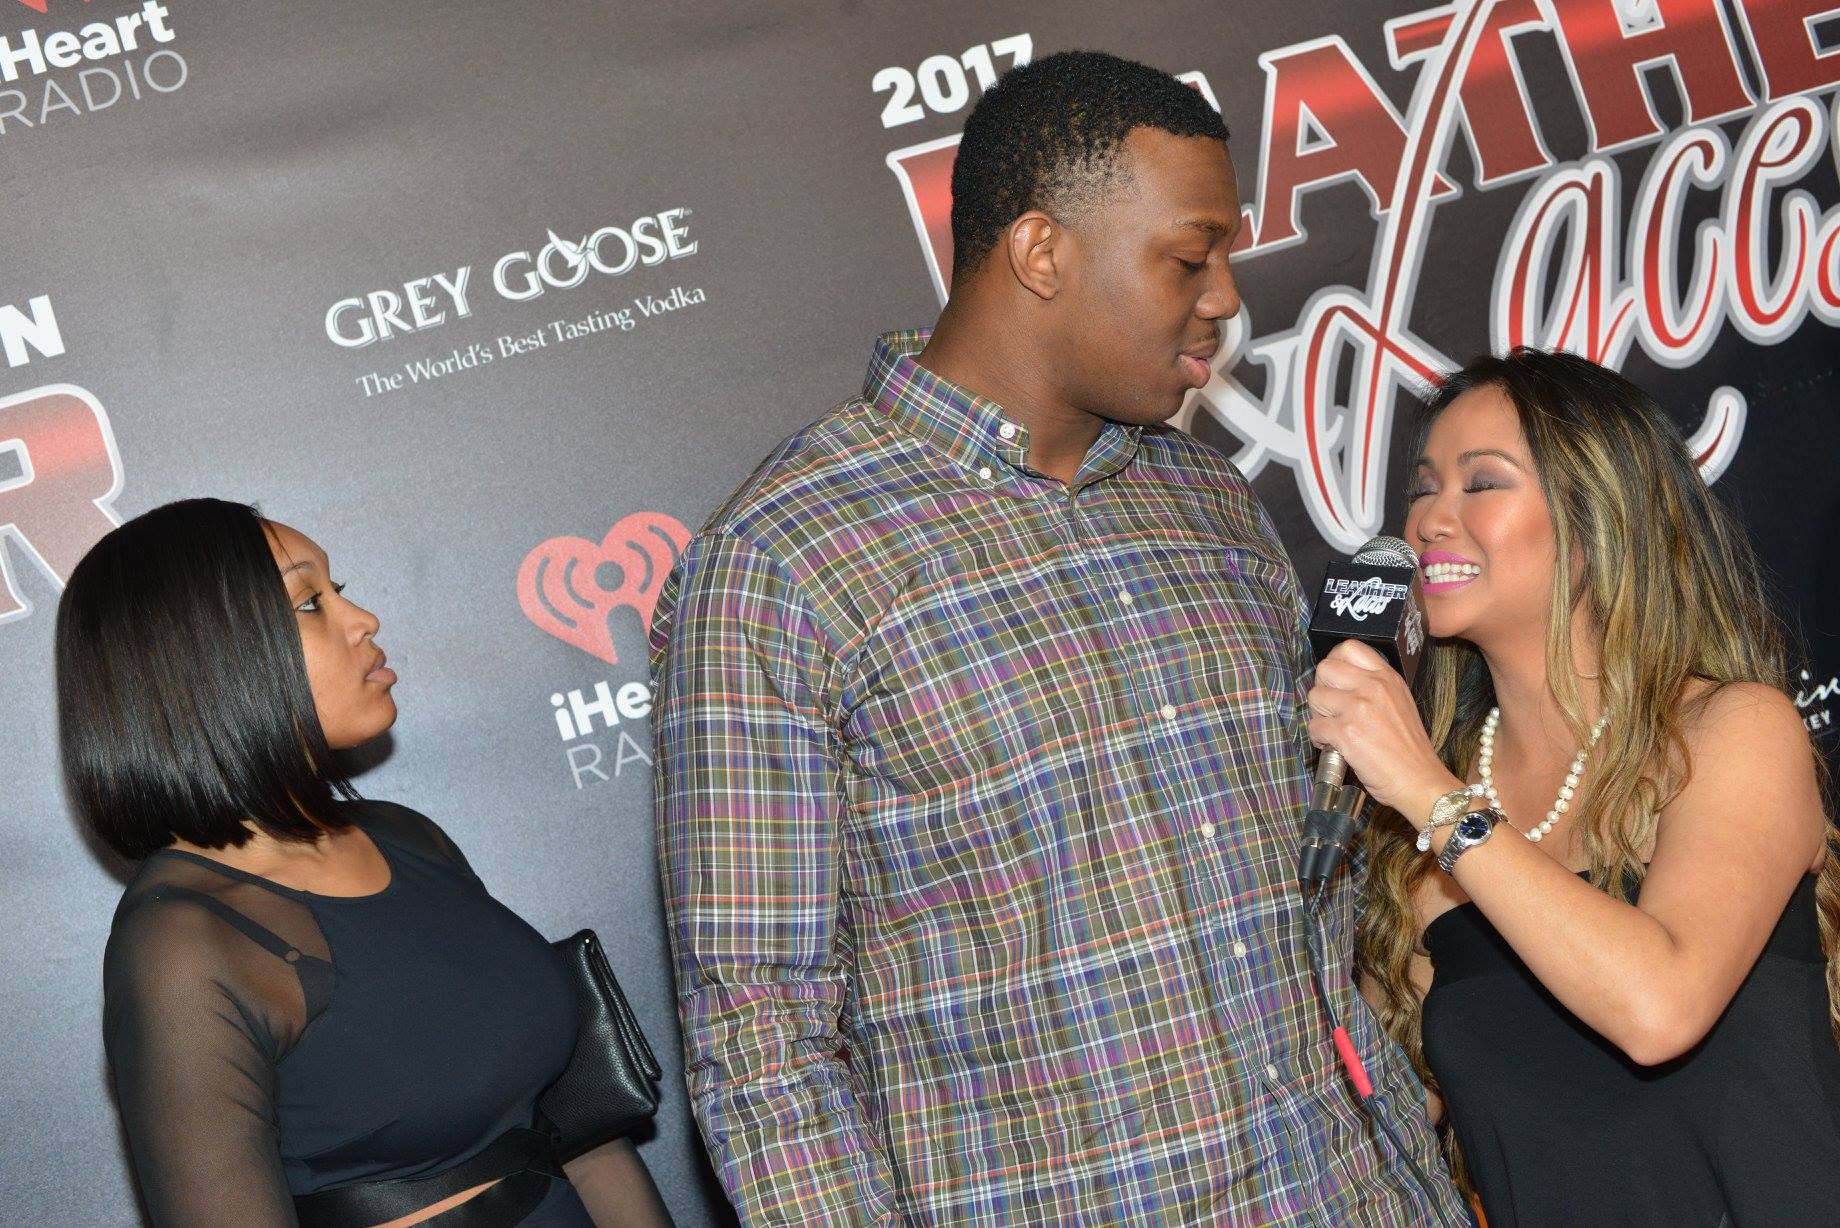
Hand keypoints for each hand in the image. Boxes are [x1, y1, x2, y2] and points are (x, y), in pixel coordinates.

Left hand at [1305, 640, 1463, 824]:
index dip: (1334, 663)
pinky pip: (1314, 727)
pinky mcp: (1346, 732)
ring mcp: (1358, 708)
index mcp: (1387, 677)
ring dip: (1318, 716)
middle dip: (1322, 690)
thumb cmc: (1408, 748)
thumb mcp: (1400, 702)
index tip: (1336, 682)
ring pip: (1314, 697)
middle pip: (1324, 669)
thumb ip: (1374, 687)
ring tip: (1333, 730)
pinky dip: (1319, 739)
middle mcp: (1372, 686)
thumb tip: (1341, 684)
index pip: (1348, 647)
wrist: (1419, 780)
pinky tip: (1334, 747)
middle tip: (1332, 709)